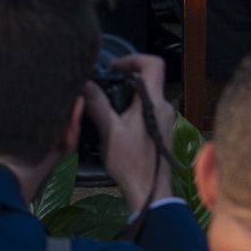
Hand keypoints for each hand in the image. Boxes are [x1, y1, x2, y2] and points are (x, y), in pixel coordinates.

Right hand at [83, 52, 176, 219]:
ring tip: (104, 103)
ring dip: (126, 94)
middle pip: (148, 79)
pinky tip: (113, 119)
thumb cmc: (130, 160)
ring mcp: (164, 118)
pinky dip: (130, 107)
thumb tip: (85, 83)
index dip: (133, 59)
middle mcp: (164, 105)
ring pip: (146, 95)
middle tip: (103, 85)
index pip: (153, 64)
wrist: (148, 190)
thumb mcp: (109, 131)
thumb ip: (98, 104)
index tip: (112, 68)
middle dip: (125, 78)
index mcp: (155, 101)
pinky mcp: (160, 130)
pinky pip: (146, 109)